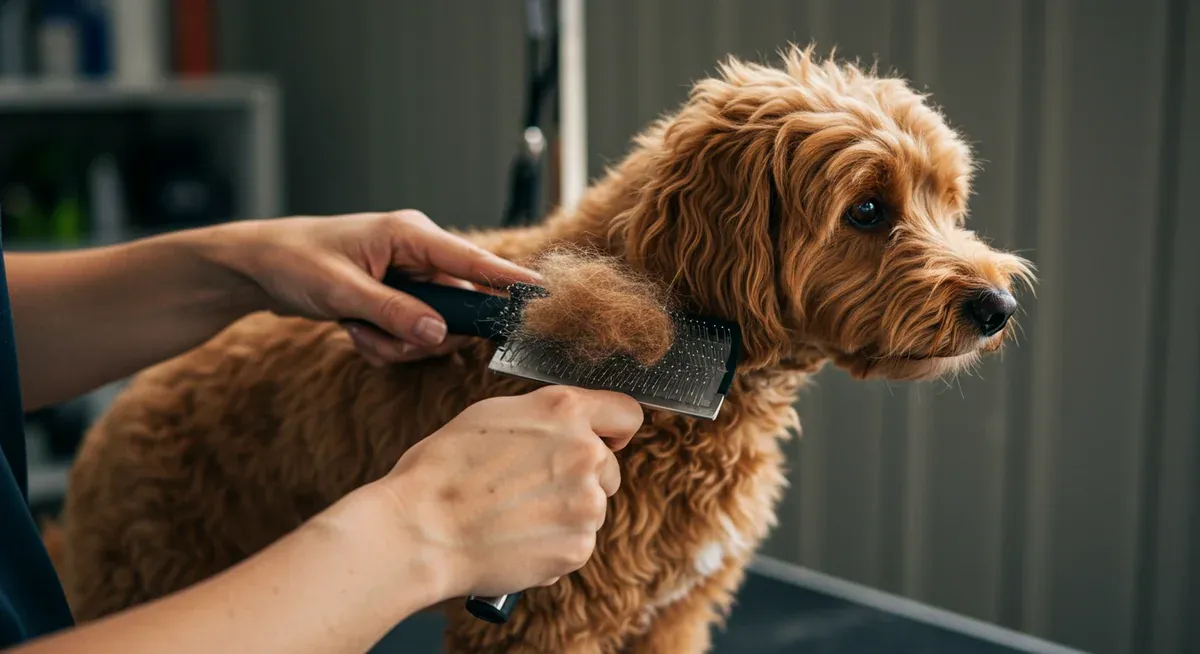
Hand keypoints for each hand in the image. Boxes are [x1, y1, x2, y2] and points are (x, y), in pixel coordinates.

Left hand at [210, 210, 540, 364]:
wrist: (257, 266)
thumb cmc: (294, 262)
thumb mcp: (342, 291)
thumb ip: (395, 313)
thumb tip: (441, 335)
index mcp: (410, 235)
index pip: (474, 260)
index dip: (511, 280)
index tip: (545, 295)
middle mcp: (417, 253)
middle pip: (456, 307)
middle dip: (421, 335)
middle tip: (381, 339)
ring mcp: (408, 276)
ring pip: (433, 327)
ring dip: (398, 343)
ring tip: (358, 333)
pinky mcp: (397, 296)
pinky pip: (411, 332)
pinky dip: (386, 342)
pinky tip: (355, 333)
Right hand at [376, 386, 643, 599]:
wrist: (421, 531)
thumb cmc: (442, 470)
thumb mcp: (492, 415)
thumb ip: (544, 418)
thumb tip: (567, 427)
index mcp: (563, 410)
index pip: (626, 412)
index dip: (614, 429)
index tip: (605, 440)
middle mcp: (585, 453)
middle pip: (609, 466)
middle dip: (580, 477)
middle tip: (530, 487)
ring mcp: (586, 503)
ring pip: (591, 507)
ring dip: (564, 513)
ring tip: (513, 516)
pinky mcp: (578, 547)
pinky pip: (576, 543)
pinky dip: (552, 546)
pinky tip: (515, 540)